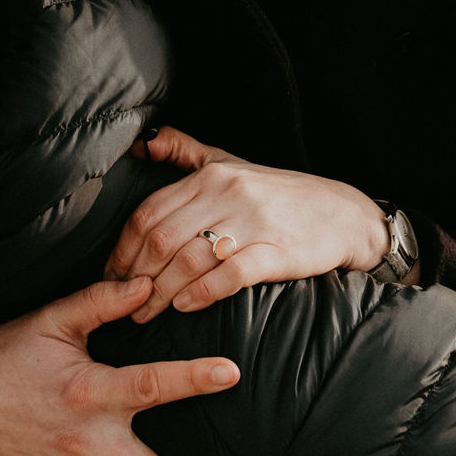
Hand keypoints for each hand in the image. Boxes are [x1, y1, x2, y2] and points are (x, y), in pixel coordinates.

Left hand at [106, 125, 389, 321]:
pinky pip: (231, 273)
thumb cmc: (280, 195)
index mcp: (212, 174)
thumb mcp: (231, 163)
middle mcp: (229, 193)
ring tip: (148, 312)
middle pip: (163, 238)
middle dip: (136, 275)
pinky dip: (202, 292)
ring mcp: (255, 221)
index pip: (150, 211)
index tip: (112, 274)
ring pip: (190, 258)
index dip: (123, 247)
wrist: (344, 214)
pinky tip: (186, 306)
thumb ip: (185, 152)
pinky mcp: (278, 251)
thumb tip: (141, 143)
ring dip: (161, 292)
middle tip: (124, 302)